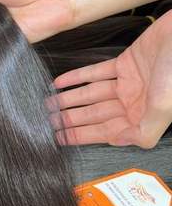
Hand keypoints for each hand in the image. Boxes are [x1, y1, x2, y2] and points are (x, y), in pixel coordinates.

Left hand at [51, 12, 171, 147]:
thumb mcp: (164, 107)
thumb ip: (145, 131)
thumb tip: (123, 142)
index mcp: (141, 117)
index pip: (102, 132)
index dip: (79, 136)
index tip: (58, 139)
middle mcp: (133, 103)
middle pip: (93, 115)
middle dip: (69, 119)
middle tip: (45, 122)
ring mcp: (129, 83)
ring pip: (91, 95)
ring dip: (69, 99)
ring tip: (48, 105)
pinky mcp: (126, 63)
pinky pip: (97, 73)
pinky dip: (78, 77)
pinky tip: (59, 83)